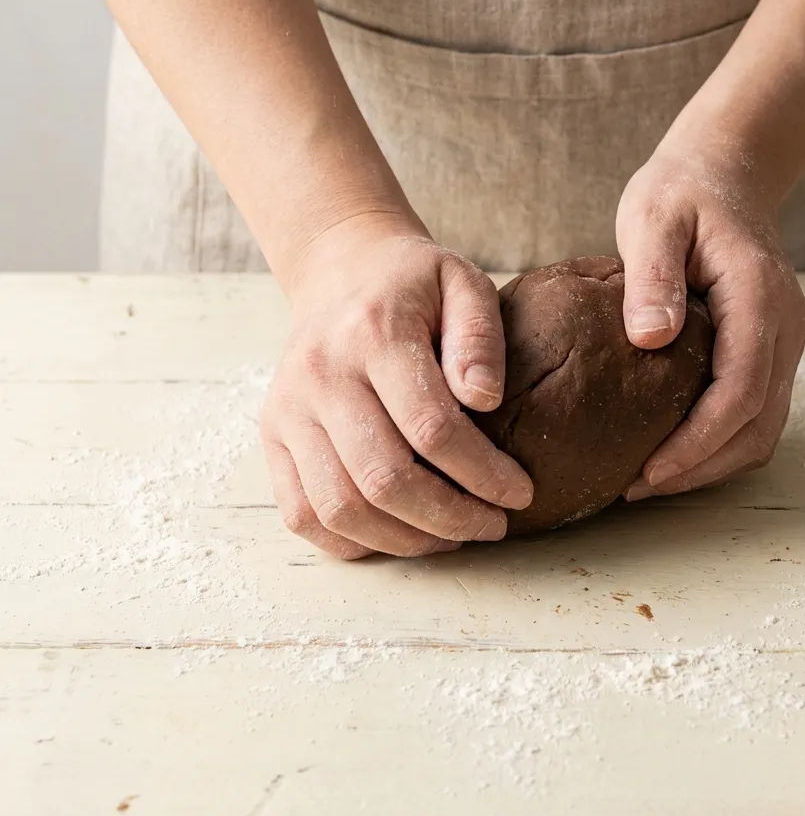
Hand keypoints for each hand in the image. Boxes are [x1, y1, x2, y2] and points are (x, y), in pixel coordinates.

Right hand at [260, 218, 533, 558]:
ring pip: (340, 508)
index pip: (431, 428)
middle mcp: (320, 375)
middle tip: (493, 525)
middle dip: (450, 517)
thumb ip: (480, 337)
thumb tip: (484, 400)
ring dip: (406, 540)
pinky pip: (303, 514)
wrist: (339, 273)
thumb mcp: (463, 284)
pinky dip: (353, 542)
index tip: (519, 493)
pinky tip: (401, 534)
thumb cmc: (414, 285)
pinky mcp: (273, 437)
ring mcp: (289, 411)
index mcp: (373, 334)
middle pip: (383, 479)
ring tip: (452, 536)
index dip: (483, 474)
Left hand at [616, 134, 804, 498]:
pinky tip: (674, 448)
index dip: (698, 441)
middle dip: (702, 466)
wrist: (725, 172)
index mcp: (758, 295)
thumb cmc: (682, 192)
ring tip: (651, 479)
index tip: (650, 471)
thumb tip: (651, 339)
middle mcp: (785, 325)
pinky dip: (720, 441)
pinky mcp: (770, 348)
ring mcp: (784, 340)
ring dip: (713, 462)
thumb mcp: (653, 218)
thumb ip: (653, 275)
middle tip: (638, 488)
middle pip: (759, 423)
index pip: (740, 390)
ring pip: (764, 427)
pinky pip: (756, 411)